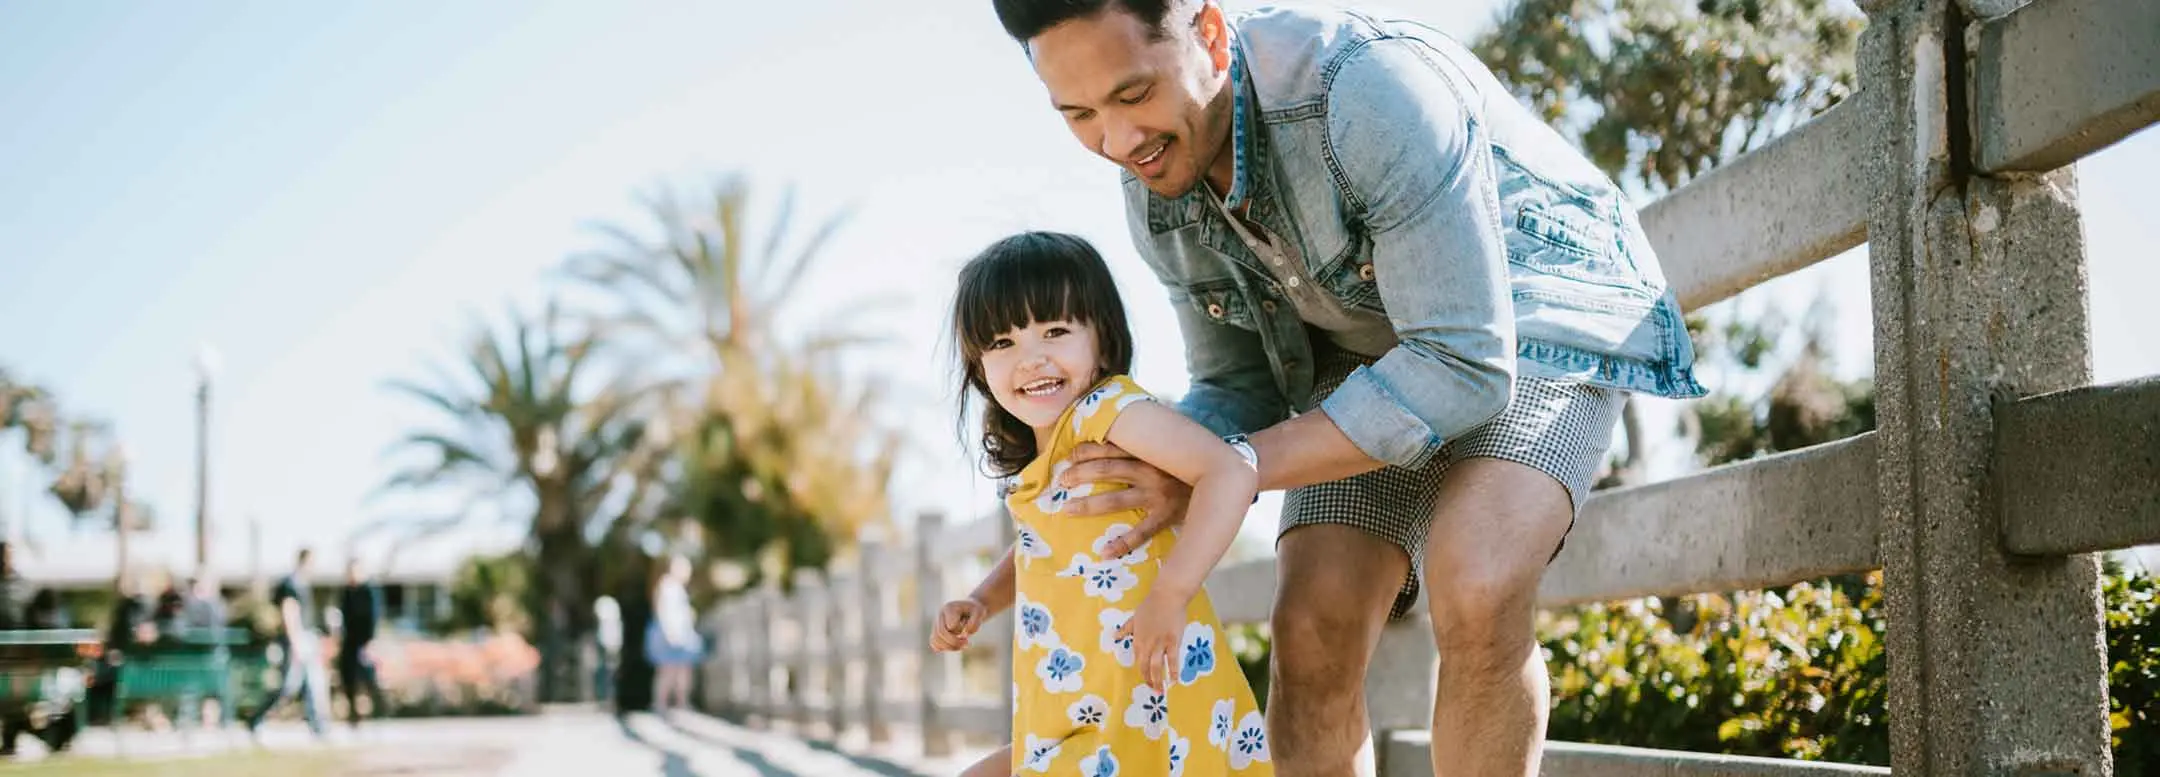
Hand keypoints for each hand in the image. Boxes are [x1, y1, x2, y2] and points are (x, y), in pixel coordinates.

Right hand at [930, 598, 987, 652]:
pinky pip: (935, 645)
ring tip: (962, 644)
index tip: (967, 628)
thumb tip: (965, 634)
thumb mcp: (980, 612)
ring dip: (950, 647)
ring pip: (936, 640)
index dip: (960, 630)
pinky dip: (945, 649)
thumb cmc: (974, 610)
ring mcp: (936, 624)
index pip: (950, 625)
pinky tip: (955, 646)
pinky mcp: (936, 632)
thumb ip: (975, 623)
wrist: (969, 609)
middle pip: (941, 633)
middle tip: (967, 643)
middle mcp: (940, 615)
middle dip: (955, 642)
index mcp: (949, 608)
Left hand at [1058, 442, 1192, 557]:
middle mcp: (1150, 471)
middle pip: (1107, 470)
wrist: (1225, 478)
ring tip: (1067, 509)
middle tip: (1062, 480)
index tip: (1070, 456)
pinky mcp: (1166, 516)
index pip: (1111, 447)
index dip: (1087, 451)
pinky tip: (1105, 553)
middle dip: (1080, 475)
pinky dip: (1123, 544)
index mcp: (1149, 452)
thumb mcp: (1169, 446)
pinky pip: (1142, 532)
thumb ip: (1147, 442)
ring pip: (1116, 500)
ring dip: (1089, 505)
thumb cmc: (1188, 462)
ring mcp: (1157, 495)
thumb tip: (1119, 430)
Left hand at [1115, 590, 1188, 692]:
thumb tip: (1114, 637)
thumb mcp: (1134, 617)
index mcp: (1137, 639)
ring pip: (1157, 666)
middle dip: (1148, 680)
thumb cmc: (1151, 605)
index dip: (1141, 670)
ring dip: (1157, 680)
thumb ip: (1126, 629)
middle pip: (1145, 666)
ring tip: (1160, 691)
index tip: (1145, 678)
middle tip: (1152, 689)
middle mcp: (1147, 644)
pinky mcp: (1173, 641)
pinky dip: (1173, 671)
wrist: (1167, 596)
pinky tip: (1174, 681)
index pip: (1137, 659)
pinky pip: (1173, 660)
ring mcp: (1160, 644)